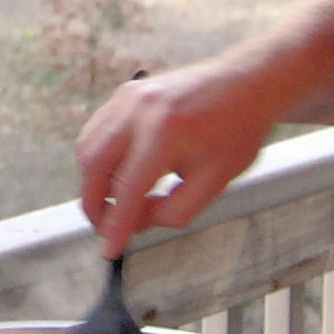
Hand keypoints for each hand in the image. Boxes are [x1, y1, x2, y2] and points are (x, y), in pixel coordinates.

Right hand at [77, 55, 284, 258]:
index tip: (107, 250)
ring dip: (94, 182)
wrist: (246, 84)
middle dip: (94, 204)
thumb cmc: (236, 132)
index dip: (115, 226)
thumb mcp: (215, 182)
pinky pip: (97, 132)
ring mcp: (128, 97)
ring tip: (116, 203)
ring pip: (88, 148)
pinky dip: (99, 159)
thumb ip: (173, 210)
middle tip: (107, 228)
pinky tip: (119, 174)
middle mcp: (138, 111)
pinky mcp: (125, 94)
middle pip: (93, 166)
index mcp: (165, 133)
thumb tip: (136, 220)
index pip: (127, 190)